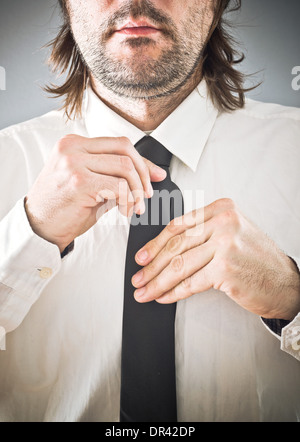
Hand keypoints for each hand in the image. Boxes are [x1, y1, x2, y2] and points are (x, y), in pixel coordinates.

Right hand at [25, 135, 165, 251]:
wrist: (39, 228)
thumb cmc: (62, 208)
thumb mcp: (89, 184)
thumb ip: (114, 174)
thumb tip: (151, 173)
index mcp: (73, 143)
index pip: (119, 143)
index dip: (142, 161)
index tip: (154, 177)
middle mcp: (72, 148)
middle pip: (125, 149)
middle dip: (144, 173)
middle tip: (146, 195)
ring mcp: (74, 163)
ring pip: (125, 167)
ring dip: (137, 191)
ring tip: (135, 207)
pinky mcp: (80, 182)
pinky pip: (119, 186)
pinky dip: (129, 200)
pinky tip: (125, 211)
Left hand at [132, 198, 299, 320]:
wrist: (285, 282)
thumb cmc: (257, 260)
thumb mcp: (232, 233)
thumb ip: (203, 233)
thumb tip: (165, 250)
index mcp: (221, 209)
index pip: (178, 225)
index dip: (155, 243)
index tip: (142, 257)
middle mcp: (223, 222)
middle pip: (176, 245)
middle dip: (152, 265)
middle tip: (138, 277)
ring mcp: (224, 244)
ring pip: (179, 265)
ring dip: (157, 281)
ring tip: (145, 291)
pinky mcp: (225, 269)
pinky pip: (190, 282)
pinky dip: (173, 292)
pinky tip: (163, 297)